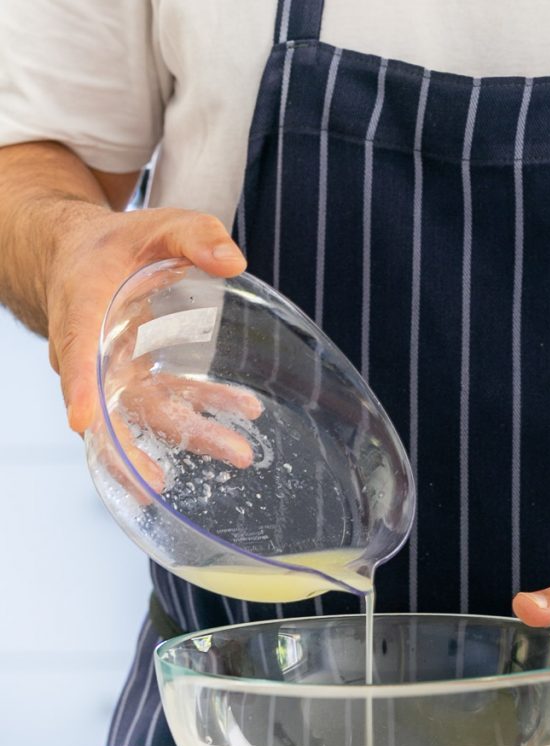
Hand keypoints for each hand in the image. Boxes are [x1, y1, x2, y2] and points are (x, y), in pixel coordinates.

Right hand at [45, 202, 246, 436]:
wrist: (79, 259)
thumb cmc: (111, 245)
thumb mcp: (151, 226)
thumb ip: (192, 234)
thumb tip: (233, 260)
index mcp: (82, 311)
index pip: (76, 354)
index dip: (80, 389)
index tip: (83, 422)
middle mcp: (91, 355)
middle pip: (111, 408)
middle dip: (134, 449)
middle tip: (162, 483)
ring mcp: (115, 375)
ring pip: (148, 416)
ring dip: (192, 436)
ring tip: (238, 453)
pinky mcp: (137, 382)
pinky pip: (168, 406)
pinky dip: (203, 415)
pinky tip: (241, 417)